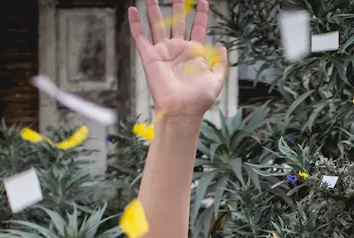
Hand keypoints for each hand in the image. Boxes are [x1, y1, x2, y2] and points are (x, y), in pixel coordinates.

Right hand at [128, 0, 226, 117]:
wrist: (182, 110)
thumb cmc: (199, 99)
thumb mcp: (217, 80)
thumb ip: (220, 63)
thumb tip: (222, 46)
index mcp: (194, 53)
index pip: (198, 28)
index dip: (201, 15)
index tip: (203, 2)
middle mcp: (178, 50)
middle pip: (177, 23)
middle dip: (178, 8)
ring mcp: (163, 52)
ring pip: (158, 25)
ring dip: (154, 10)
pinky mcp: (150, 57)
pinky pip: (140, 37)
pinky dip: (135, 23)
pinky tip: (132, 9)